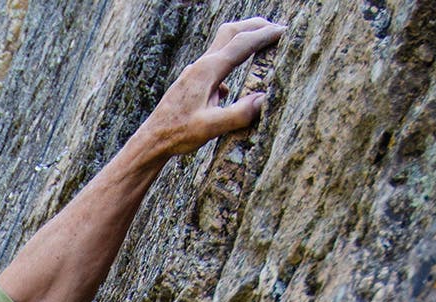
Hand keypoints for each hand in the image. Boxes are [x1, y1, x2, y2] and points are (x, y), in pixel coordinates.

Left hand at [141, 17, 285, 158]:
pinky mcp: (190, 84)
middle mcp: (200, 66)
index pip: (243, 43)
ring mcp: (193, 73)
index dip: (266, 35)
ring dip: (242, 40)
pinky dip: (227, 65)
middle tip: (275, 29)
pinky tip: (228, 91)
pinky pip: (213, 66)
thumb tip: (263, 100)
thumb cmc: (176, 134)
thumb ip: (237, 114)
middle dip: (255, 26)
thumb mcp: (209, 128)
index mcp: (208, 71)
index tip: (285, 32)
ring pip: (221, 45)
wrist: (150, 141)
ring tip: (259, 46)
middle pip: (231, 32)